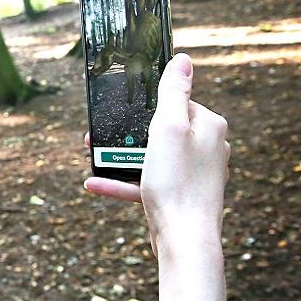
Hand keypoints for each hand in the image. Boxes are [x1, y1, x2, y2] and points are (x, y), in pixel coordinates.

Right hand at [84, 53, 229, 254]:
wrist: (183, 239)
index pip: (176, 102)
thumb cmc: (177, 183)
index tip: (119, 113)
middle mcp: (206, 147)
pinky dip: (122, 181)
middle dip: (127, 134)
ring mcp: (193, 172)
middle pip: (160, 130)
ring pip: (150, 156)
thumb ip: (174, 92)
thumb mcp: (169, 128)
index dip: (146, 107)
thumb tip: (183, 60)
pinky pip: (147, 180)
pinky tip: (95, 182)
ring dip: (119, 157)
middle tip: (97, 135)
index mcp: (208, 126)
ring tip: (92, 155)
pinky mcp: (180, 194)